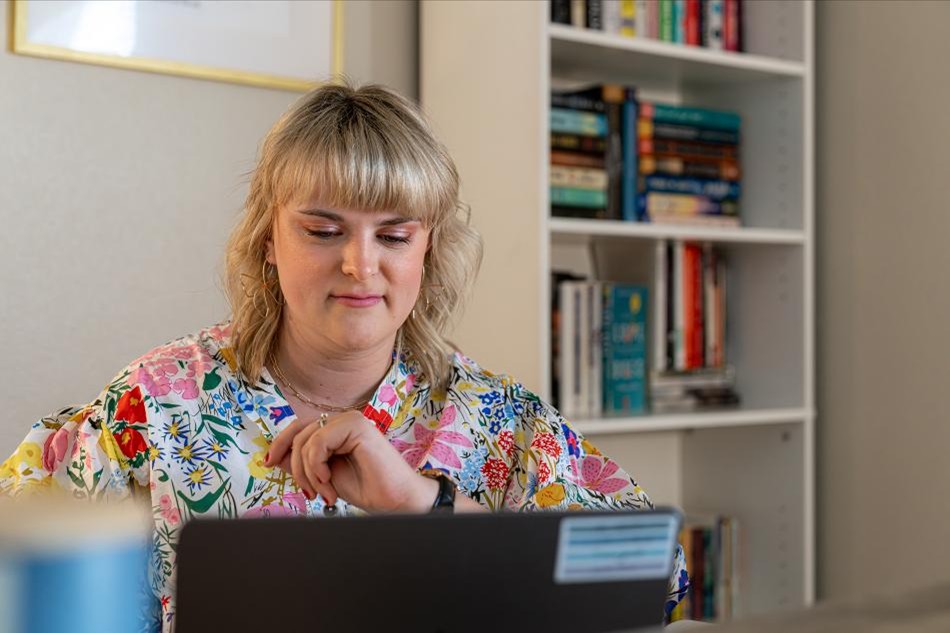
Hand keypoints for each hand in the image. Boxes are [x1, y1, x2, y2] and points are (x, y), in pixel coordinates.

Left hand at [263, 410, 437, 512]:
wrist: (393, 500)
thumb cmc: (365, 488)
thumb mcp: (322, 476)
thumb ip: (301, 463)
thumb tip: (273, 456)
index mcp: (336, 429)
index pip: (298, 428)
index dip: (280, 444)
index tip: (267, 463)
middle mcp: (343, 420)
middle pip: (298, 433)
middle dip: (295, 466)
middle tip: (307, 492)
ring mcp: (351, 420)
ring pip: (306, 440)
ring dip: (308, 472)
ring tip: (324, 491)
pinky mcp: (357, 426)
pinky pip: (319, 442)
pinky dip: (317, 465)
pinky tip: (328, 480)